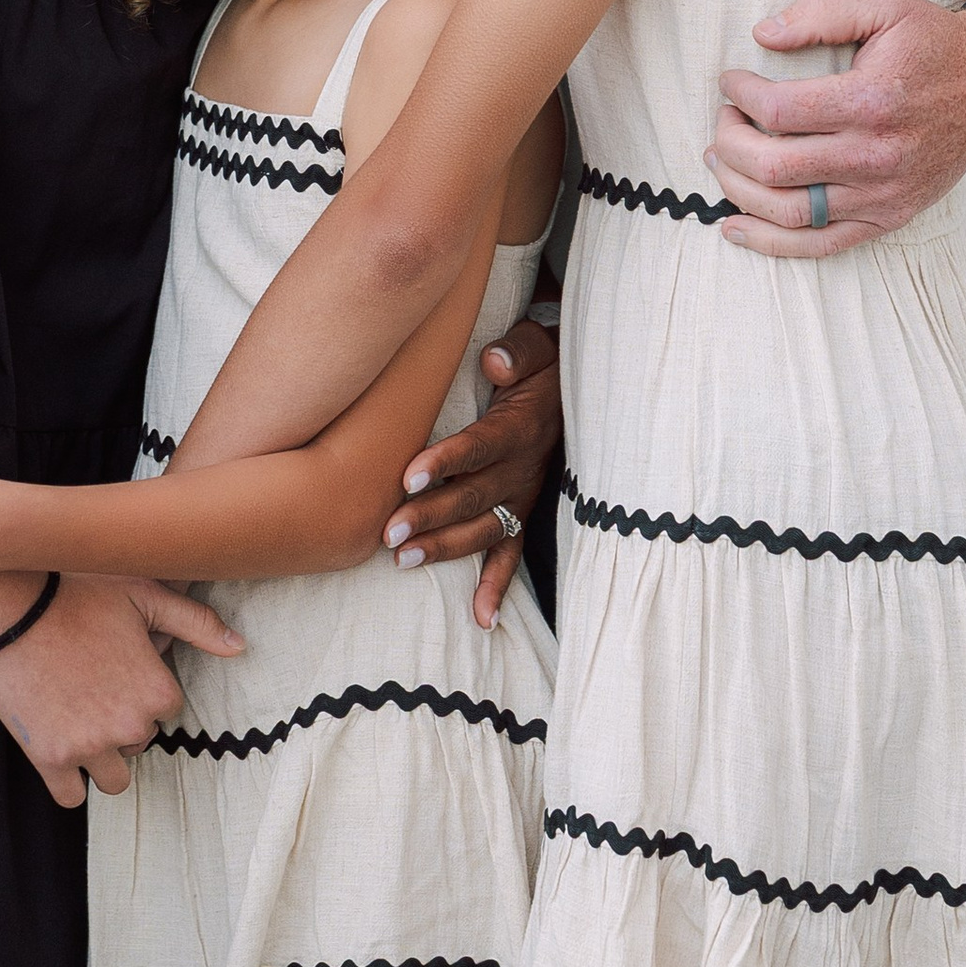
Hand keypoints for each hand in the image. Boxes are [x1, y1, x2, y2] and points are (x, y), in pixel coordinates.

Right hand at [0, 573, 246, 808]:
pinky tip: (61, 752)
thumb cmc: (80, 593)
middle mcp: (130, 727)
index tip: (118, 670)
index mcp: (158, 692)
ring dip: (102, 758)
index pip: (166, 710)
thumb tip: (240, 647)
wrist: (14, 605)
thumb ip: (197, 623)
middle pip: (139, 742)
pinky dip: (68, 782)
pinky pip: (71, 796)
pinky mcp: (50, 758)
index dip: (141, 690)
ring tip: (79, 723)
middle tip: (92, 688)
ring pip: (113, 779)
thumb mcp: (146, 595)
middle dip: (121, 723)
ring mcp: (89, 747)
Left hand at [381, 312, 561, 628]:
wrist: (577, 390)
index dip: (446, 461)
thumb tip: (495, 362)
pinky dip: (497, 586)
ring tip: (403, 560)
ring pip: (484, 529)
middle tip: (388, 532)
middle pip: (473, 496)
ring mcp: (523, 496)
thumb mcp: (539, 347)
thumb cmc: (543, 365)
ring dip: (445, 548)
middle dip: (431, 516)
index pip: (480, 446)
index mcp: (520, 427)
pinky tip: (481, 619)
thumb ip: (519, 350)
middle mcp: (522, 468)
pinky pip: (512, 553)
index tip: (409, 475)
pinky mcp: (524, 512)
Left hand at [706, 0, 965, 255]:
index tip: (732, 81)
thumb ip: (821, 13)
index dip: (740, 95)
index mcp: (870, 101)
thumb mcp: (884, 4)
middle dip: (729, 142)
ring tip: (721, 161)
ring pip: (788, 211)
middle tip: (723, 119)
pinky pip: (820, 244)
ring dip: (738, 189)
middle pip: (773, 166)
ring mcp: (882, 194)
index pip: (778, 111)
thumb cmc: (931, 41)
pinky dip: (771, 243)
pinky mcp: (887, 217)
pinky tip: (735, 227)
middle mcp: (876, 155)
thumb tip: (763, 34)